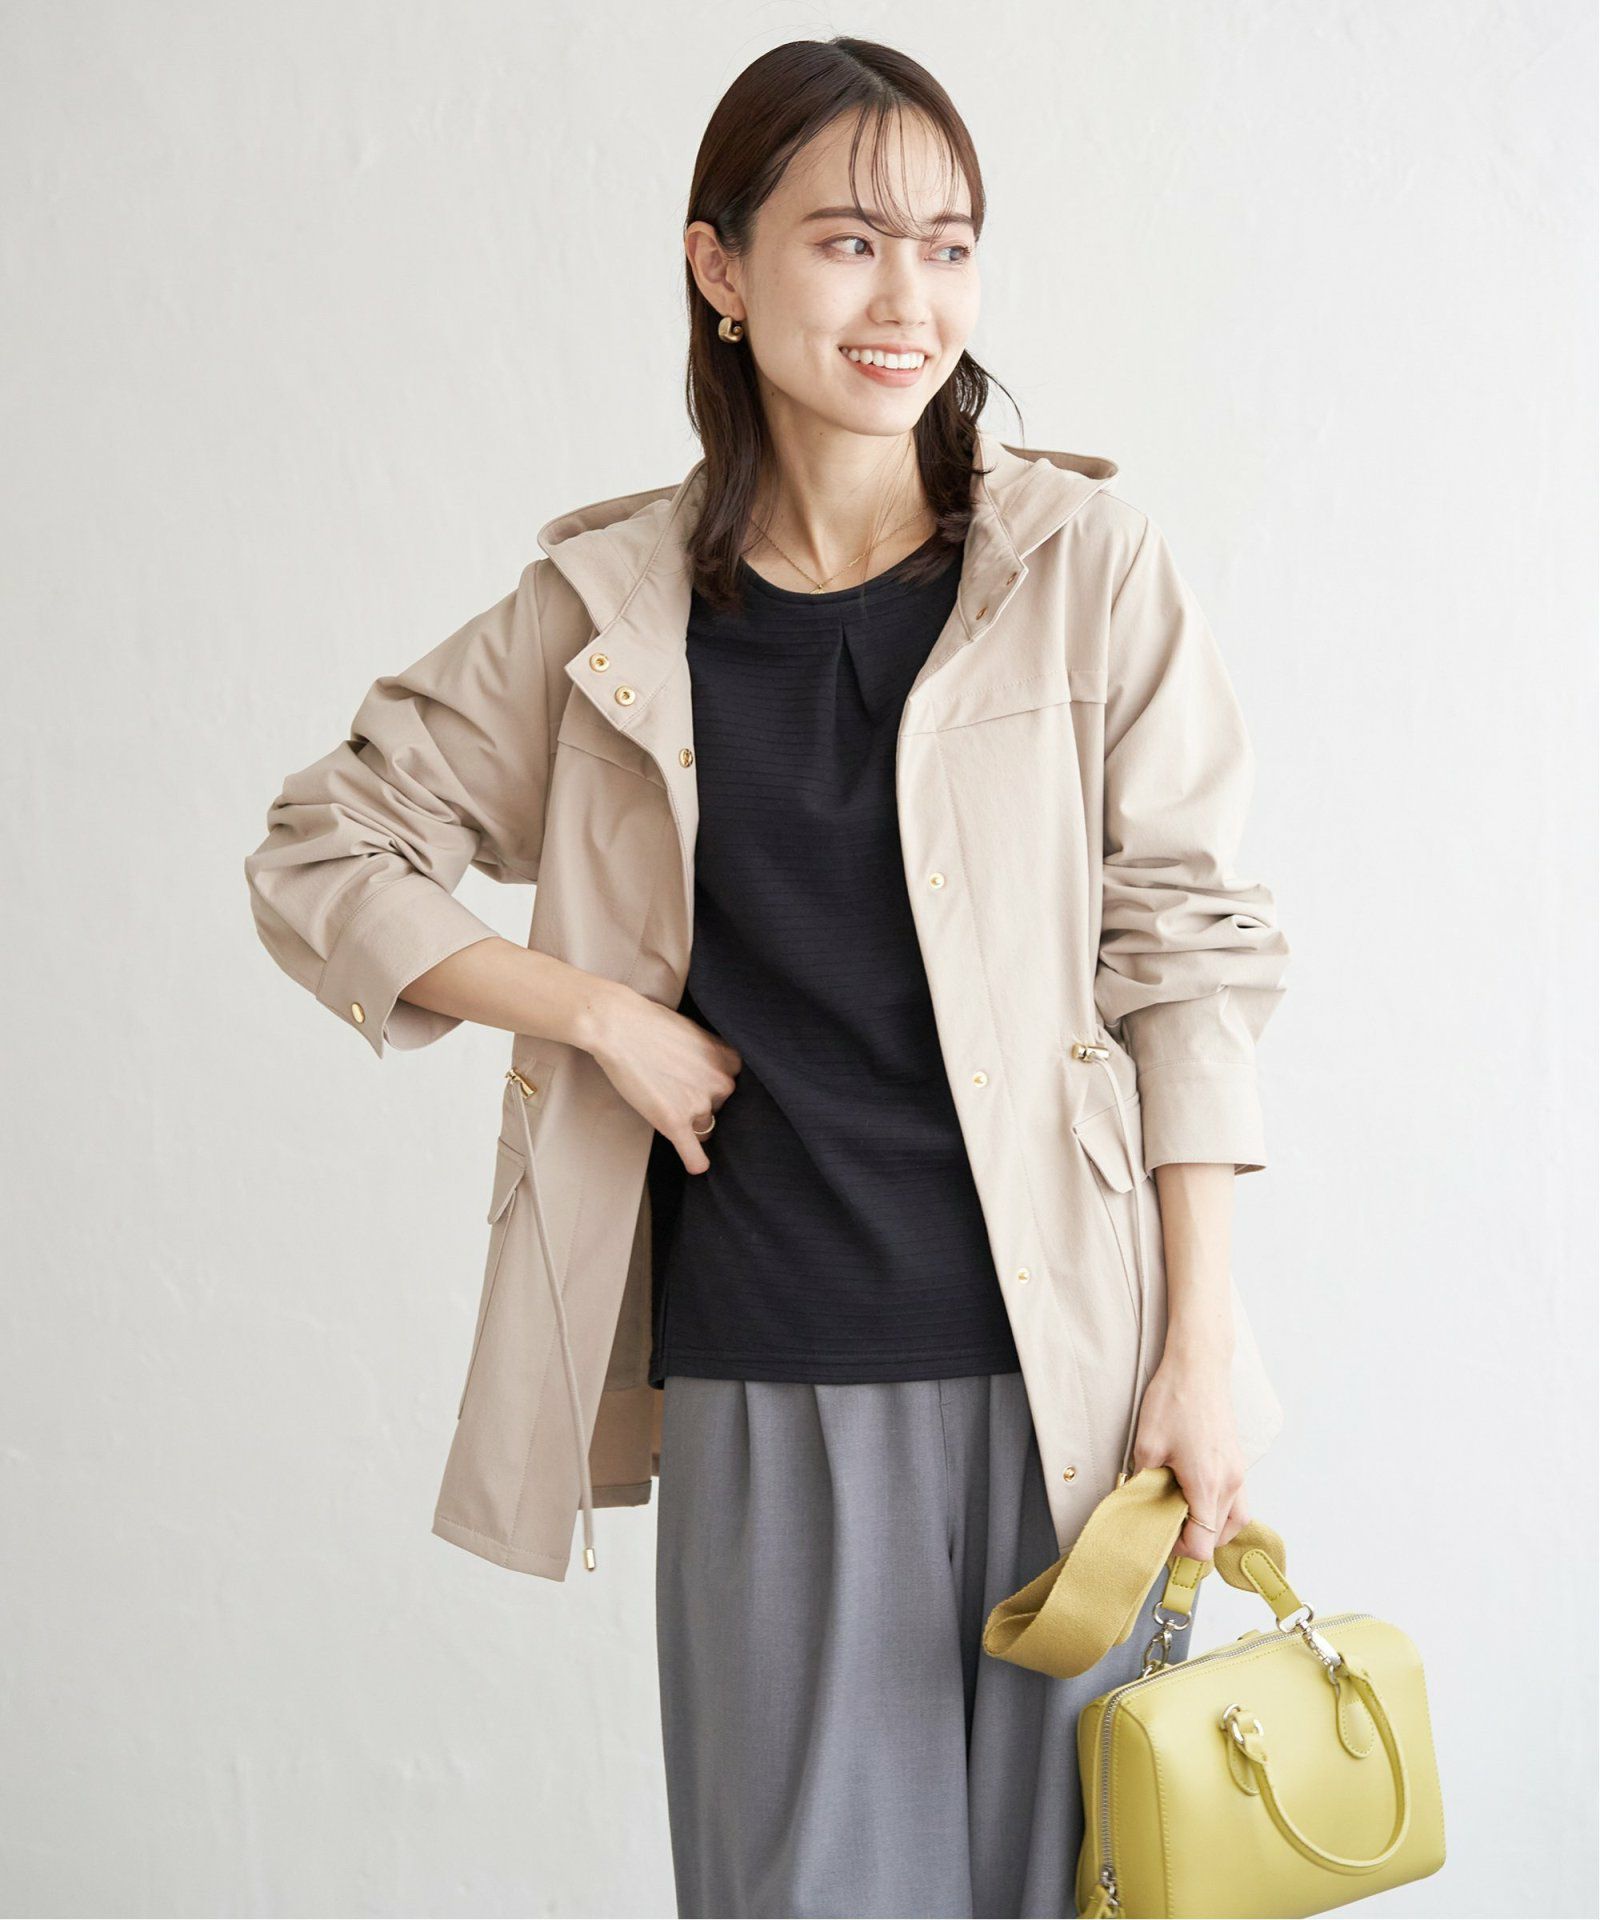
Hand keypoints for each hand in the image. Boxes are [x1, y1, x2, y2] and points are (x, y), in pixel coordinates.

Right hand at [582, 984, 742, 1173]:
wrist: (619, 1026)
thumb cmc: (652, 1024)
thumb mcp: (697, 1033)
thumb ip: (712, 1057)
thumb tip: (712, 1075)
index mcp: (730, 1061)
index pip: (730, 1089)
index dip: (710, 1087)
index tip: (694, 1082)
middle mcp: (722, 1084)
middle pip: (719, 1109)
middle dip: (699, 1104)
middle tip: (671, 1087)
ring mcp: (699, 1104)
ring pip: (705, 1128)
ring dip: (688, 1121)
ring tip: (661, 1098)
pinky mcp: (675, 1122)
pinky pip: (694, 1154)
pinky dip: (696, 1161)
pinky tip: (698, 1166)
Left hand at [1129, 1346, 1249, 1561]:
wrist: (1199, 1366)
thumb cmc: (1173, 1401)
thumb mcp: (1146, 1445)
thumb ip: (1144, 1483)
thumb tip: (1139, 1504)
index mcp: (1207, 1485)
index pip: (1203, 1544)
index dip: (1178, 1549)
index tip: (1157, 1535)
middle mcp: (1230, 1483)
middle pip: (1219, 1537)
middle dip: (1192, 1538)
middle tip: (1164, 1523)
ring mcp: (1238, 1472)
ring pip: (1234, 1521)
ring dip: (1212, 1528)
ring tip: (1183, 1515)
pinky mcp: (1238, 1461)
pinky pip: (1237, 1501)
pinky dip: (1221, 1509)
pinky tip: (1198, 1496)